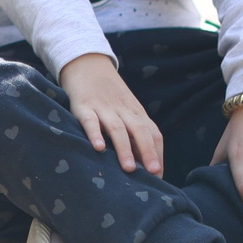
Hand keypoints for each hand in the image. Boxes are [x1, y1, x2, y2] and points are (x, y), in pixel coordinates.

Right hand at [60, 52, 164, 175]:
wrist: (87, 65)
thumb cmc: (110, 96)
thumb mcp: (126, 111)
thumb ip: (135, 134)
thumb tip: (145, 168)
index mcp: (137, 113)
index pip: (153, 133)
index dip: (157, 154)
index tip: (158, 176)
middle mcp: (123, 111)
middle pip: (140, 131)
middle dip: (148, 153)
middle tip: (152, 174)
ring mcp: (104, 108)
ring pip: (117, 129)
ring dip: (124, 149)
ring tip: (128, 169)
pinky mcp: (83, 106)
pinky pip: (90, 121)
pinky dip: (95, 133)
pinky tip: (97, 148)